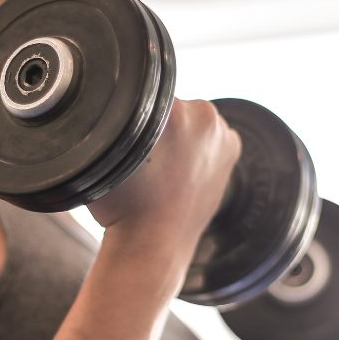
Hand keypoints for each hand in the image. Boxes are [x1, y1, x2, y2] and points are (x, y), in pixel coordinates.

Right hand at [88, 98, 240, 245]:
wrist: (153, 244)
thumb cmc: (123, 203)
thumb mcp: (106, 148)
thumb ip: (117, 118)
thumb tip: (116, 103)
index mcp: (174, 108)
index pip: (149, 95)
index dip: (135, 116)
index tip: (128, 137)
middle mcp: (205, 115)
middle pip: (173, 106)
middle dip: (160, 125)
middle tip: (146, 158)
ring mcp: (223, 135)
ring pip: (192, 121)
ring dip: (182, 136)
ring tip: (164, 169)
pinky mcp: (232, 151)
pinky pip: (210, 137)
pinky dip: (199, 149)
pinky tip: (182, 171)